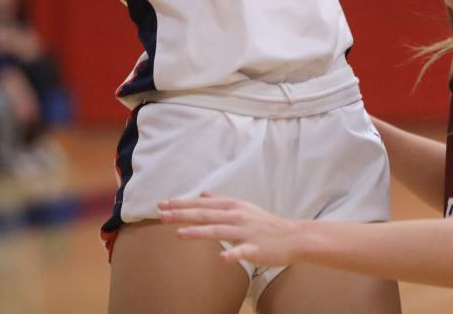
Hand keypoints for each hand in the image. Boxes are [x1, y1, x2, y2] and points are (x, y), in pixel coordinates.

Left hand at [159, 193, 302, 266]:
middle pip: (205, 215)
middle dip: (182, 214)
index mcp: (232, 206)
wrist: (291, 236)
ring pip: (219, 231)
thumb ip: (221, 202)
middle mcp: (236, 216)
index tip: (163, 204)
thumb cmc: (264, 223)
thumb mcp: (242, 207)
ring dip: (199, 232)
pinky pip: (242, 251)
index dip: (182, 204)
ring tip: (179, 234)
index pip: (202, 204)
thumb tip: (203, 195)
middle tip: (162, 214)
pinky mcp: (255, 247)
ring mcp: (245, 232)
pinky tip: (222, 258)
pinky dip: (232, 254)